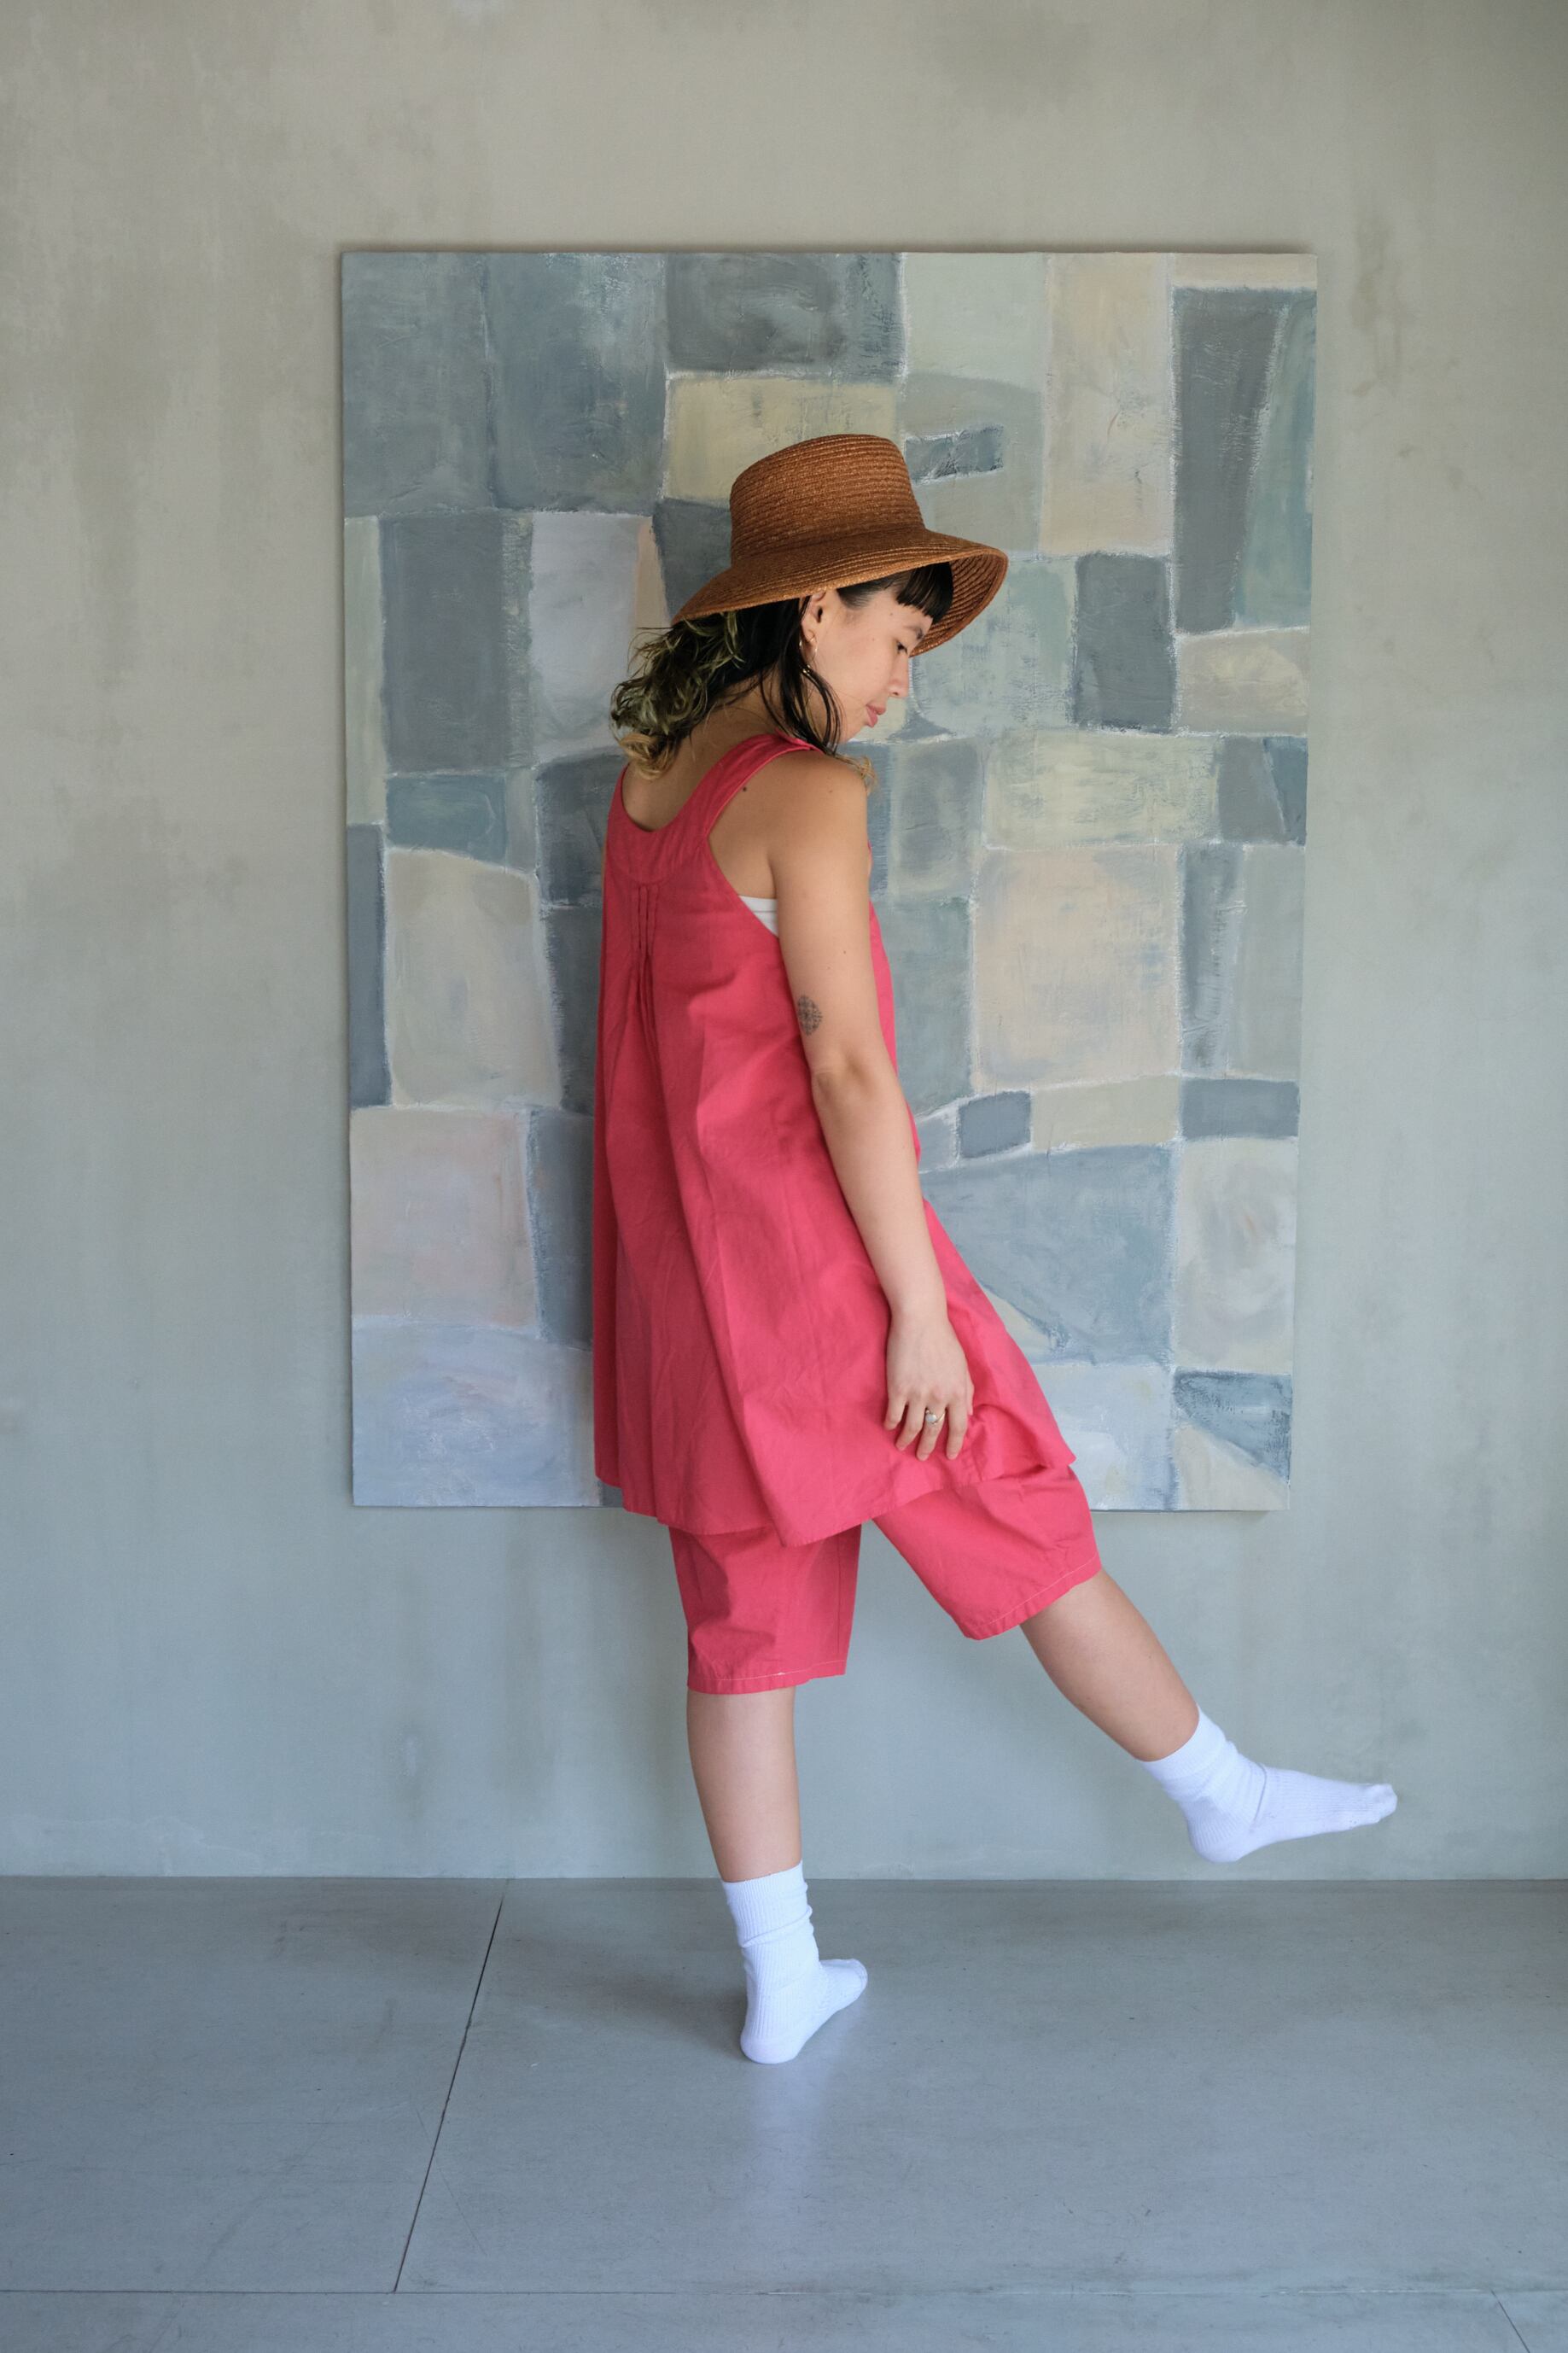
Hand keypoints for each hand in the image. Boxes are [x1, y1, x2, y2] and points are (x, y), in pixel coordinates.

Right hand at [884, 1304, 973, 1459]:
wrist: (920, 1320)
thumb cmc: (944, 1339)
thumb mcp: (962, 1365)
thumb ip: (967, 1390)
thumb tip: (970, 1412)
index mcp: (958, 1392)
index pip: (959, 1426)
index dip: (954, 1443)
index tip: (949, 1455)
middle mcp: (939, 1397)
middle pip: (934, 1430)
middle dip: (927, 1447)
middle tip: (922, 1457)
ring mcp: (917, 1394)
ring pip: (912, 1427)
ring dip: (907, 1440)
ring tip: (902, 1446)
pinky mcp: (897, 1388)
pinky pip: (894, 1414)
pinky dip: (891, 1423)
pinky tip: (889, 1427)